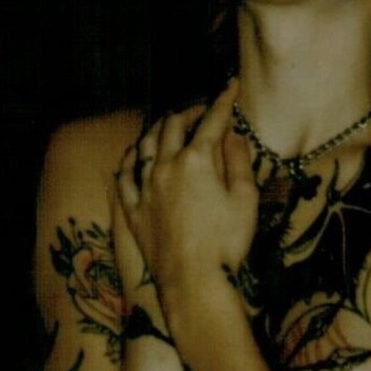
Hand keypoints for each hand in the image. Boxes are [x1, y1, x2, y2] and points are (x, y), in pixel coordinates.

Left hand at [116, 81, 257, 293]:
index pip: (212, 122)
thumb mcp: (245, 199)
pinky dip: (130, 161)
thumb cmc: (226, 243)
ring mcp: (145, 189)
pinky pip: (124, 178)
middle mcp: (165, 167)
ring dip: (159, 129)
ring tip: (169, 125)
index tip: (231, 87)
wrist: (193, 282)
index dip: (223, 101)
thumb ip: (239, 161)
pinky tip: (135, 156)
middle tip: (202, 111)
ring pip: (145, 145)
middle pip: (172, 126)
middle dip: (189, 111)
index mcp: (196, 161)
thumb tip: (233, 136)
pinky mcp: (134, 211)